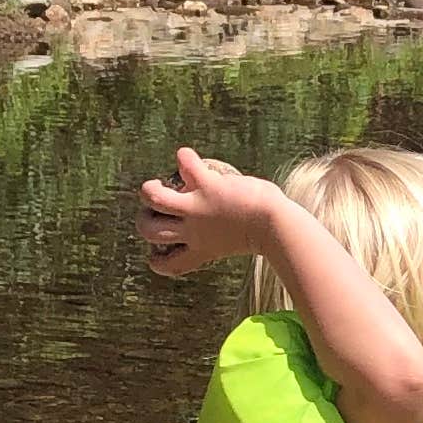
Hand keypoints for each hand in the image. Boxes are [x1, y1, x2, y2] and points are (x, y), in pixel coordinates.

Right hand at [138, 146, 282, 280]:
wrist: (278, 227)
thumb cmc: (270, 232)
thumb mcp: (240, 239)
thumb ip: (226, 233)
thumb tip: (235, 213)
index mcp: (202, 250)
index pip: (168, 265)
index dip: (156, 260)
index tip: (158, 252)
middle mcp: (193, 232)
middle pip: (150, 231)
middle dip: (144, 220)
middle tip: (157, 210)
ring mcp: (197, 209)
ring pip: (154, 198)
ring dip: (151, 188)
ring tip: (160, 183)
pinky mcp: (208, 187)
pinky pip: (186, 165)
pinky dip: (184, 157)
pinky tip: (188, 157)